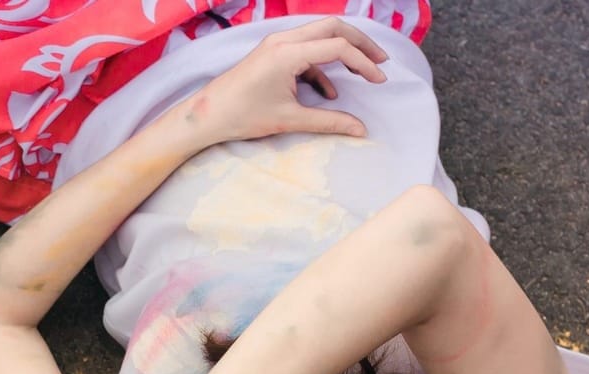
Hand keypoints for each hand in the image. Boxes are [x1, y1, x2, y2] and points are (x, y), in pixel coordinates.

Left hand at [170, 18, 388, 146]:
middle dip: (360, 43)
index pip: (338, 46)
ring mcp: (276, 43)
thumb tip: (360, 130)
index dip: (364, 62)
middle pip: (333, 28)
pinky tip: (329, 92)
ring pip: (320, 34)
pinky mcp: (273, 53)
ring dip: (343, 49)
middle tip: (381, 62)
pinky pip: (306, 50)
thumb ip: (328, 122)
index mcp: (288, 52)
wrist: (207, 115)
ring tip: (363, 71)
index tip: (379, 80)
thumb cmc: (242, 116)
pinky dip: (322, 66)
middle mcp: (283, 40)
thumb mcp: (289, 120)